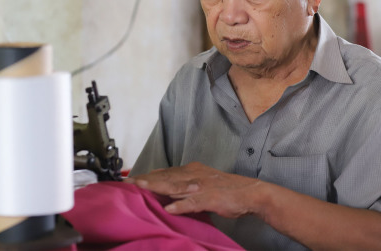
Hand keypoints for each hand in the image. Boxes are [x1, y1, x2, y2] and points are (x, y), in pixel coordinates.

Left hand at [126, 162, 264, 218]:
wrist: (251, 192)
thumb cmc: (229, 190)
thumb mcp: (204, 183)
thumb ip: (186, 186)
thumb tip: (169, 193)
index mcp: (193, 171)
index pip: (167, 172)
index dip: (150, 175)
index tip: (134, 178)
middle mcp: (195, 176)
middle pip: (166, 177)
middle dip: (147, 179)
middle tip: (129, 181)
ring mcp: (202, 186)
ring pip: (175, 186)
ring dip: (157, 186)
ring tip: (141, 187)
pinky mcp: (210, 198)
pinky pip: (193, 202)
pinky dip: (181, 205)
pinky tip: (169, 209)